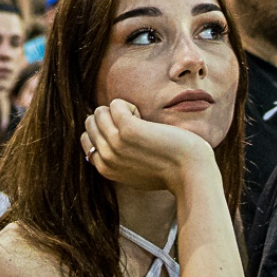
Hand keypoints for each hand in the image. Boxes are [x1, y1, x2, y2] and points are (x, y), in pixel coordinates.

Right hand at [79, 98, 211, 195]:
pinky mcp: (128, 129)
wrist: (189, 171)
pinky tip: (144, 118)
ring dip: (120, 111)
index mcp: (105, 168)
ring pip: (100, 112)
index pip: (87, 138)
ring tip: (140, 122)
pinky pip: (116, 104)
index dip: (105, 129)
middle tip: (136, 128)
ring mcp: (115, 143)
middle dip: (110, 118)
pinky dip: (129, 105)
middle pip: (92, 122)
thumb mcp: (135, 172)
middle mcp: (106, 157)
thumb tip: (109, 139)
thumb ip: (118, 160)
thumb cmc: (168, 169)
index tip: (126, 135)